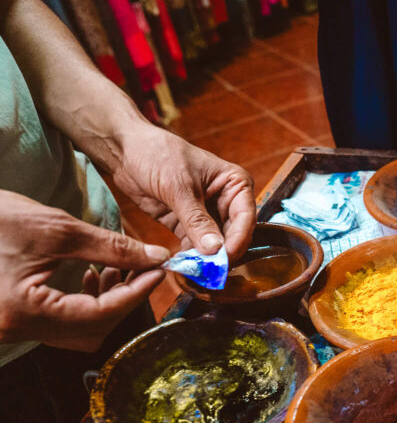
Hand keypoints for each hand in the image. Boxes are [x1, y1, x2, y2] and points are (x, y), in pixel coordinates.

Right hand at [0, 190, 167, 351]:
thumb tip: (155, 258)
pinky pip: (59, 325)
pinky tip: (89, 276)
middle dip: (123, 301)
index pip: (101, 315)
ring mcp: (11, 329)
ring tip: (115, 269)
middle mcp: (15, 330)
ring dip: (105, 304)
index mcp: (24, 312)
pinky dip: (83, 305)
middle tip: (142, 270)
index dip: (137, 293)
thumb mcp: (54, 229)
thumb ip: (110, 247)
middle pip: (92, 332)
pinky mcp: (11, 320)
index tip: (159, 270)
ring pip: (77, 332)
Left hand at [109, 126, 255, 259]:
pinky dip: (191, 257)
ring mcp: (208, 214)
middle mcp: (226, 200)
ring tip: (195, 273)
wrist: (124, 149)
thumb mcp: (178, 187)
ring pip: (215, 244)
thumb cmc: (156, 154)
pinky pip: (195, 246)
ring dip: (206, 259)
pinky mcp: (188, 224)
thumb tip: (215, 250)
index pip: (245, 217)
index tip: (224, 259)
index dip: (237, 240)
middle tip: (210, 272)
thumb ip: (197, 220)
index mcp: (235, 184)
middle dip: (222, 253)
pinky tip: (183, 266)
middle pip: (233, 235)